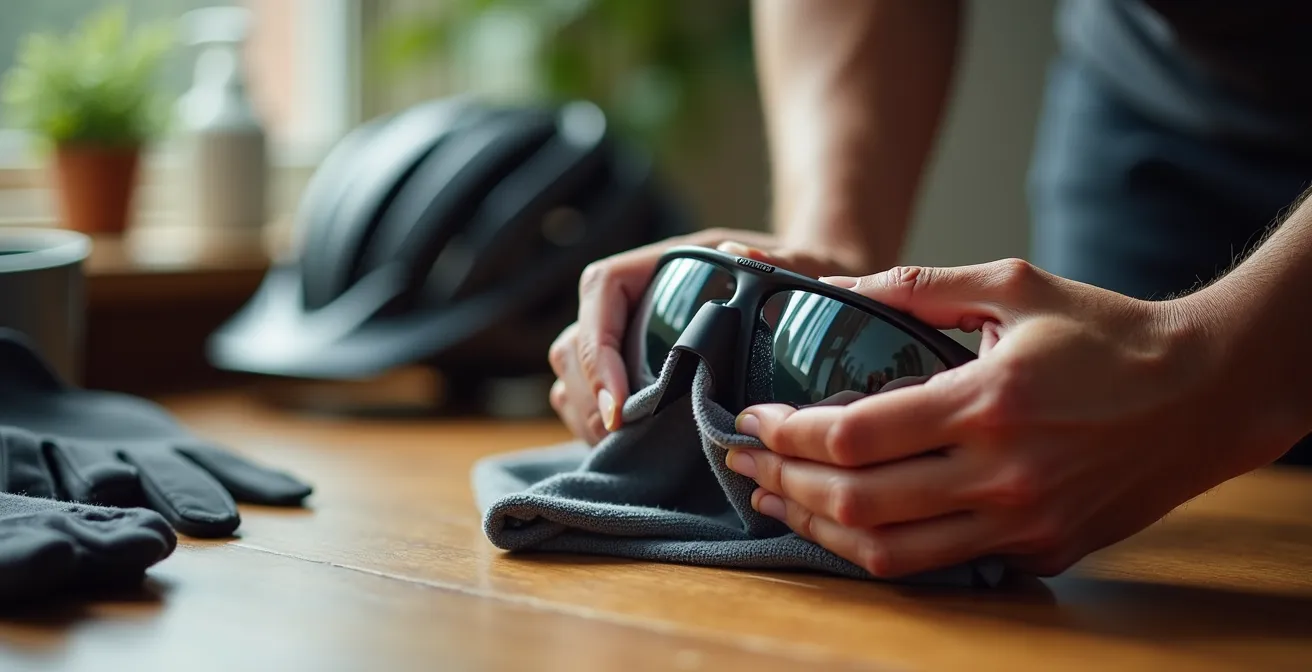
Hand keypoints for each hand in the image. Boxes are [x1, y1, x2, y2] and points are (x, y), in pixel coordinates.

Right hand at [548, 229, 868, 444]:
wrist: (807, 298)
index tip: (618, 405)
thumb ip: (778, 262)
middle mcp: (633, 299)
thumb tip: (745, 255)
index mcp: (661, 264)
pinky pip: (588, 399)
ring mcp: (625, 337)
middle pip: (576, 340)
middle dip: (588, 396)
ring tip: (623, 454)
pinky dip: (597, 427)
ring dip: (586, 415)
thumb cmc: (797, 278)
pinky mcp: (630, 372)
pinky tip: (629, 454)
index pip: (603, 288)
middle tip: (620, 441)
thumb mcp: (796, 265)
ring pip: (571, 374)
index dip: (599, 347)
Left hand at [724, 259, 1295, 577]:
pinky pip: (942, 566)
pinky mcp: (1042, 552)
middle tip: (744, 465)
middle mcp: (1001, 475)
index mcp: (988, 402)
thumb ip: (918, 289)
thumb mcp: (1015, 286)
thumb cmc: (1108, 335)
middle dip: (784, 486)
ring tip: (776, 505)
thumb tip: (835, 288)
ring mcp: (1023, 523)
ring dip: (819, 532)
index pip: (855, 436)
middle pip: (858, 503)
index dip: (787, 434)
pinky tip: (849, 526)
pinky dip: (883, 550)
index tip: (753, 421)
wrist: (1206, 393)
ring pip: (891, 554)